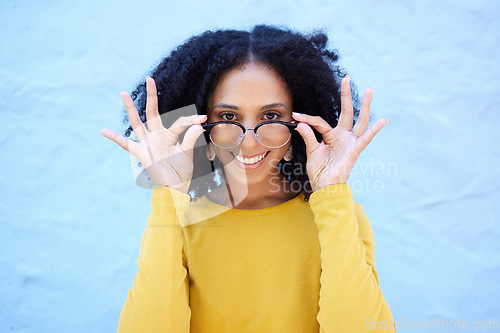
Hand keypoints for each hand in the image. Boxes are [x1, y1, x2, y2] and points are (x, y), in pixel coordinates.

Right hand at [100, 77, 205, 192]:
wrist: (175, 188)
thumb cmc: (181, 171)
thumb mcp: (187, 153)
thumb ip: (190, 138)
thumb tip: (198, 124)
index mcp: (170, 135)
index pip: (179, 122)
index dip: (191, 120)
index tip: (203, 118)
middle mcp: (157, 136)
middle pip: (153, 112)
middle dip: (152, 96)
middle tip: (150, 79)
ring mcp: (148, 143)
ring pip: (137, 122)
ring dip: (131, 108)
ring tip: (124, 93)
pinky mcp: (141, 153)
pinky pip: (126, 144)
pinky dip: (115, 138)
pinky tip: (104, 131)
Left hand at [293, 75, 387, 191]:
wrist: (324, 186)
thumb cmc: (319, 171)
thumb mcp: (311, 151)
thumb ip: (308, 135)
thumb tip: (300, 122)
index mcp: (331, 135)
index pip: (320, 122)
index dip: (307, 118)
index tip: (296, 115)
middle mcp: (342, 136)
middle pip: (346, 112)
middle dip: (346, 95)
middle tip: (346, 78)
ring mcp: (350, 142)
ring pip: (360, 120)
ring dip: (365, 105)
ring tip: (370, 90)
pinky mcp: (354, 150)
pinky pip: (365, 138)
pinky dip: (375, 130)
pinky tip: (383, 120)